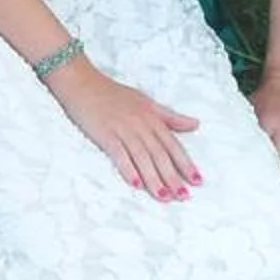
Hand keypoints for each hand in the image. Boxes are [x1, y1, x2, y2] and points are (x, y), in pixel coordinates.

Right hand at [47, 60, 201, 201]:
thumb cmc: (114, 94)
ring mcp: (123, 129)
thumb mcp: (146, 102)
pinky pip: (119, 153)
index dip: (186, 163)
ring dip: (154, 178)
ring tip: (164, 196)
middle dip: (173, 176)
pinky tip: (135, 183)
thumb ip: (170, 117)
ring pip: (143, 157)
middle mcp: (141, 124)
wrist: (82, 82)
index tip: (197, 181)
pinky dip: (128, 168)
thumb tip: (195, 124)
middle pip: (160, 154)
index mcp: (152, 117)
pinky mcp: (106, 133)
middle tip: (184, 196)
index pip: (173, 144)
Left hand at [248, 70, 279, 193]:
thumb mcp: (251, 107)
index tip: (248, 191)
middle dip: (273, 181)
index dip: (254, 172)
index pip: (258, 152)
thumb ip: (244, 127)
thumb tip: (227, 149)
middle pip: (278, 160)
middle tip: (268, 203)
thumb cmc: (267, 93)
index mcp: (265, 123)